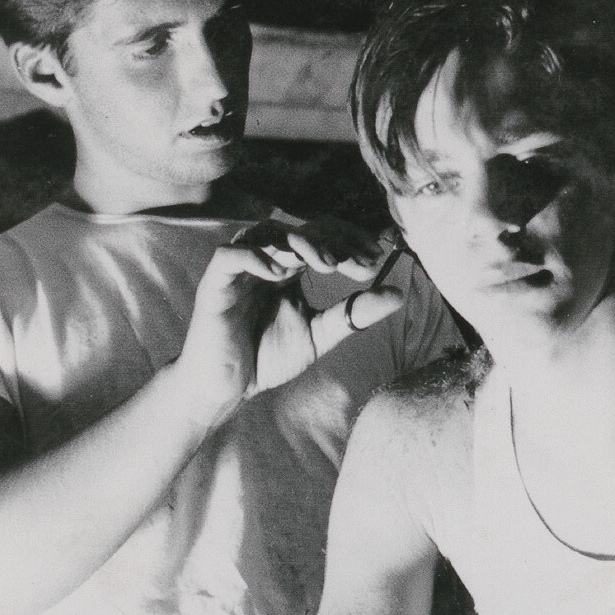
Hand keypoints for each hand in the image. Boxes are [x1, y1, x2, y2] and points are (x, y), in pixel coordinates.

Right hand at [177, 219, 404, 419]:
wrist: (226, 386)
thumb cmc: (267, 357)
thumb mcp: (321, 335)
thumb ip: (355, 314)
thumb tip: (399, 294)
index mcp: (290, 267)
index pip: (323, 236)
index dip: (351, 241)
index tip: (378, 259)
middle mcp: (266, 259)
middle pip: (300, 228)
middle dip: (334, 240)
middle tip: (359, 262)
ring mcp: (239, 268)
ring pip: (267, 233)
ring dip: (300, 243)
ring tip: (327, 264)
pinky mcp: (215, 283)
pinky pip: (230, 255)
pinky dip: (255, 258)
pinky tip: (281, 275)